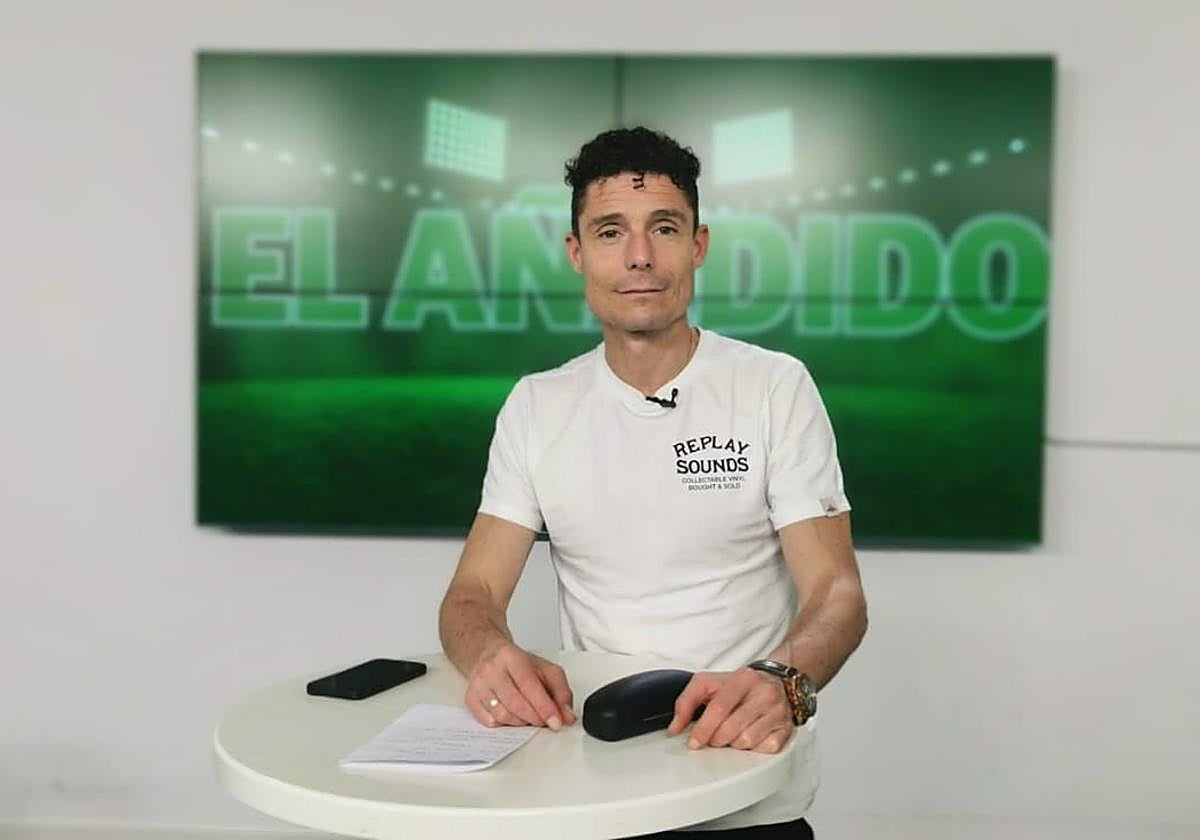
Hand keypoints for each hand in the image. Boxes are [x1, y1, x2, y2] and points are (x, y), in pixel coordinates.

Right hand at [465, 640, 576, 730]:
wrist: (488, 654)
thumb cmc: (518, 663)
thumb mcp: (545, 669)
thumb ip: (561, 692)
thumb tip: (567, 716)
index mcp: (511, 656)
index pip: (529, 685)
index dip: (544, 706)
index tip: (556, 722)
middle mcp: (491, 670)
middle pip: (515, 703)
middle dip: (535, 718)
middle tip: (546, 721)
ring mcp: (478, 685)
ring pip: (503, 716)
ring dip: (521, 722)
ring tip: (529, 715)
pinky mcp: (470, 699)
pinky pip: (490, 722)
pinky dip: (505, 724)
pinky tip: (512, 715)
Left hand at [666, 668, 793, 753]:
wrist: (778, 682)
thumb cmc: (741, 686)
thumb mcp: (710, 683)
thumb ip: (687, 701)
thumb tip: (675, 727)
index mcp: (743, 678)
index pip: (719, 707)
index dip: (703, 728)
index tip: (694, 742)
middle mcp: (764, 693)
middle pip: (732, 729)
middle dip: (716, 739)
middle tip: (713, 738)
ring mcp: (778, 711)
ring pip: (747, 742)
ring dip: (733, 745)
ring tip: (731, 735)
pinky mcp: (787, 728)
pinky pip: (766, 749)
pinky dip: (753, 749)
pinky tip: (749, 738)